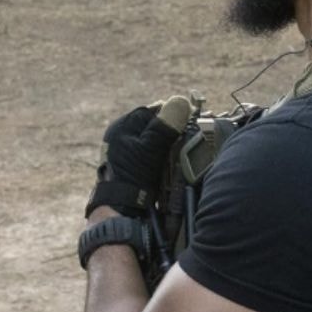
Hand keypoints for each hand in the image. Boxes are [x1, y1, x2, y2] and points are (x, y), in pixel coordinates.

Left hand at [86, 98, 191, 216]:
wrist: (121, 209)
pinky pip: (153, 157)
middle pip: (155, 127)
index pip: (154, 111)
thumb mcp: (151, 147)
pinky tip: (170, 167)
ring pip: (155, 142)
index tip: (190, 121)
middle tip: (187, 140)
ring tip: (181, 155)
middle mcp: (122, 137)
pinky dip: (163, 160)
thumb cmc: (132, 175)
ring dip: (169, 147)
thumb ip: (165, 124)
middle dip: (172, 132)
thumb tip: (181, 101)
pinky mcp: (132, 169)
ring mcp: (126, 154)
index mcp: (123, 127)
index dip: (173, 115)